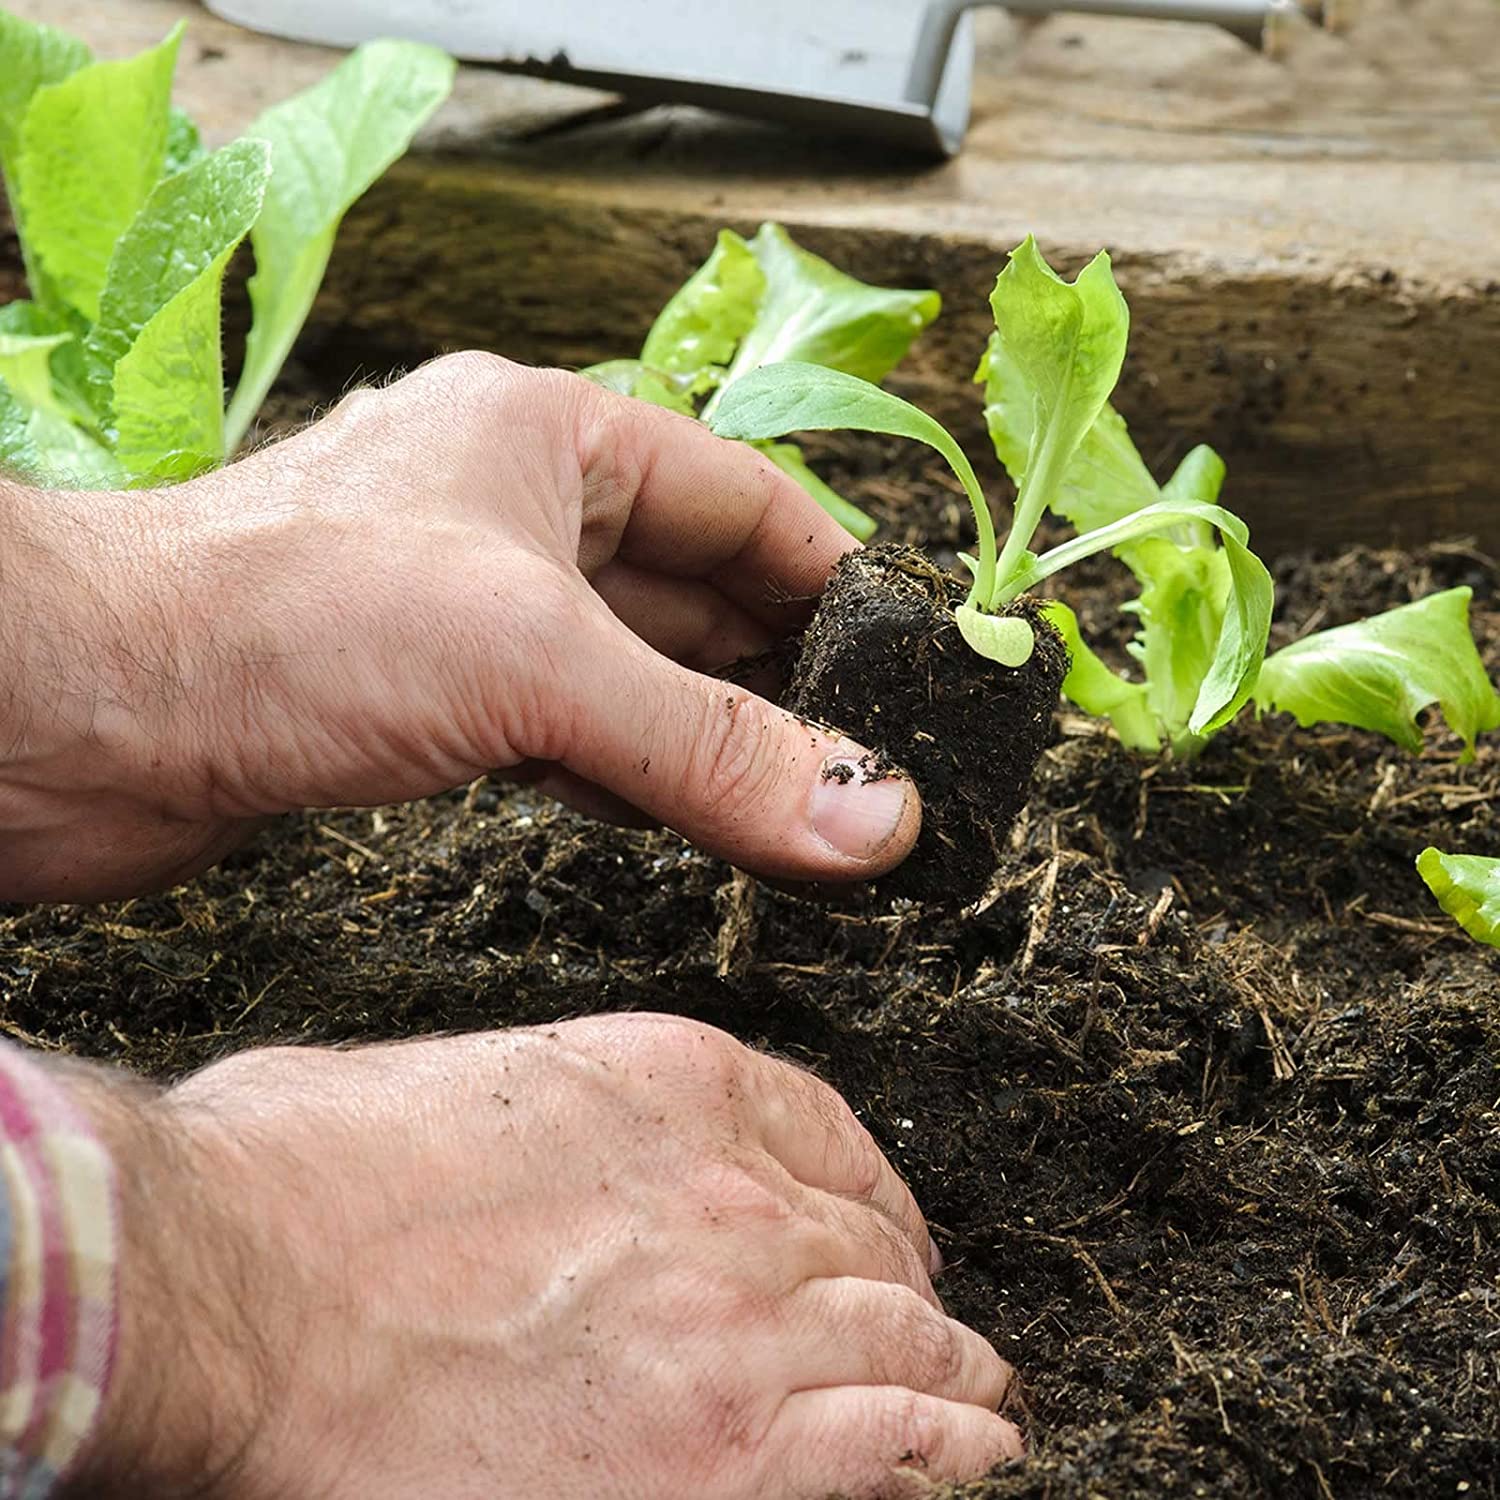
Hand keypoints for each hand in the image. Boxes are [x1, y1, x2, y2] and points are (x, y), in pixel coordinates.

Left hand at [0, 354, 918, 900]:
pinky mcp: (426, 701)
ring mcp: (469, 611)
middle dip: (784, 673)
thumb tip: (867, 811)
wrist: (82, 715)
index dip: (832, 573)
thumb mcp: (537, 664)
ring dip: (714, 737)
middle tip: (872, 756)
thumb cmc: (280, 620)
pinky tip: (688, 822)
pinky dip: (637, 778)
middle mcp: (512, 513)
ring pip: (635, 674)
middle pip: (695, 593)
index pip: (739, 496)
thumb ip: (711, 745)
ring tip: (804, 803)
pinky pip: (571, 736)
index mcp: (548, 438)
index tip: (909, 656)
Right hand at [68, 1015, 1021, 1497]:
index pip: (830, 1133)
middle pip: (871, 1244)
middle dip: (903, 1284)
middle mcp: (732, 1193)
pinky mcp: (719, 1461)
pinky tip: (976, 1452)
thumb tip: (564, 1170)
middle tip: (924, 1320)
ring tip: (976, 1393)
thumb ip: (567, 1122)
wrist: (237, 1283)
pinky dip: (946, 1446)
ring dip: (947, 1366)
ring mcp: (738, 1325)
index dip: (872, 1192)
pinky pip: (889, 1446)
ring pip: (900, 1338)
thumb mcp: (464, 1082)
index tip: (881, 1227)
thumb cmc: (307, 1176)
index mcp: (677, 1082)